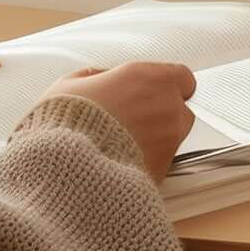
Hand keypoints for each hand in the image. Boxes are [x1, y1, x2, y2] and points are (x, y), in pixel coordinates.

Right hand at [42, 61, 196, 178]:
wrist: (68, 174)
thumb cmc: (67, 126)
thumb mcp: (70, 86)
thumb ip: (95, 77)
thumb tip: (101, 79)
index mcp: (147, 78)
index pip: (182, 76)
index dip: (166, 85)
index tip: (151, 92)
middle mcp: (166, 107)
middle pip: (181, 109)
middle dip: (162, 114)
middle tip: (133, 122)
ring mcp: (169, 141)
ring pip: (174, 138)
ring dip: (157, 140)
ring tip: (124, 147)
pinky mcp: (164, 172)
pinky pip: (163, 164)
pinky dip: (149, 163)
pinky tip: (123, 164)